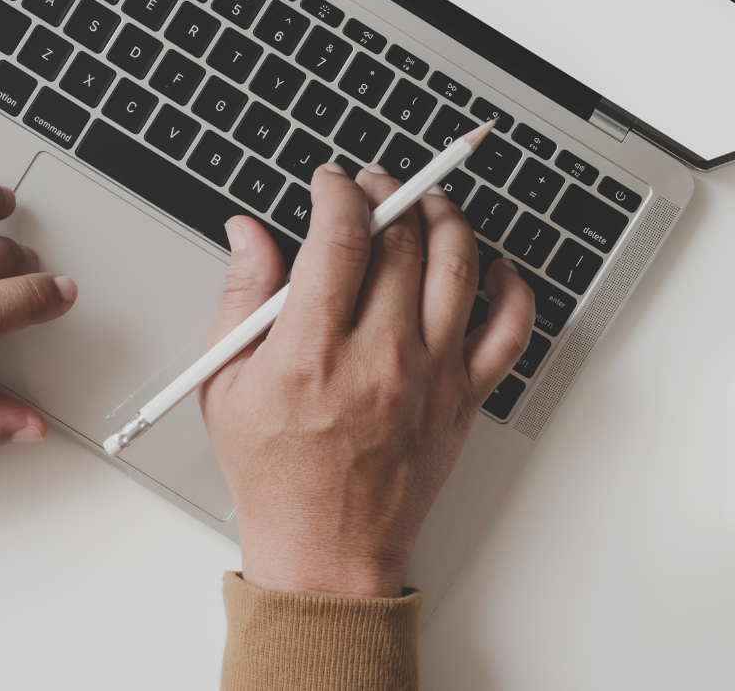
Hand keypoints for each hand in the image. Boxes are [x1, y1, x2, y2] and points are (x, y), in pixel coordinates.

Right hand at [199, 163, 533, 597]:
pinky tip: (489, 266)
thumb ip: (240, 297)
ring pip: (457, 266)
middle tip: (372, 185)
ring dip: (444, 217)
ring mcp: (430, 377)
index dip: (338, 192)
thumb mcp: (226, 384)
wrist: (326, 552)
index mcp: (312, 351)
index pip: (342, 236)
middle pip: (402, 240)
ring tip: (425, 202)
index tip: (330, 182)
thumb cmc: (275, 474)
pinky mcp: (463, 400)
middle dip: (387, 192)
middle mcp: (379, 357)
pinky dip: (509, 287)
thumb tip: (248, 233)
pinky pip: (509, 330)